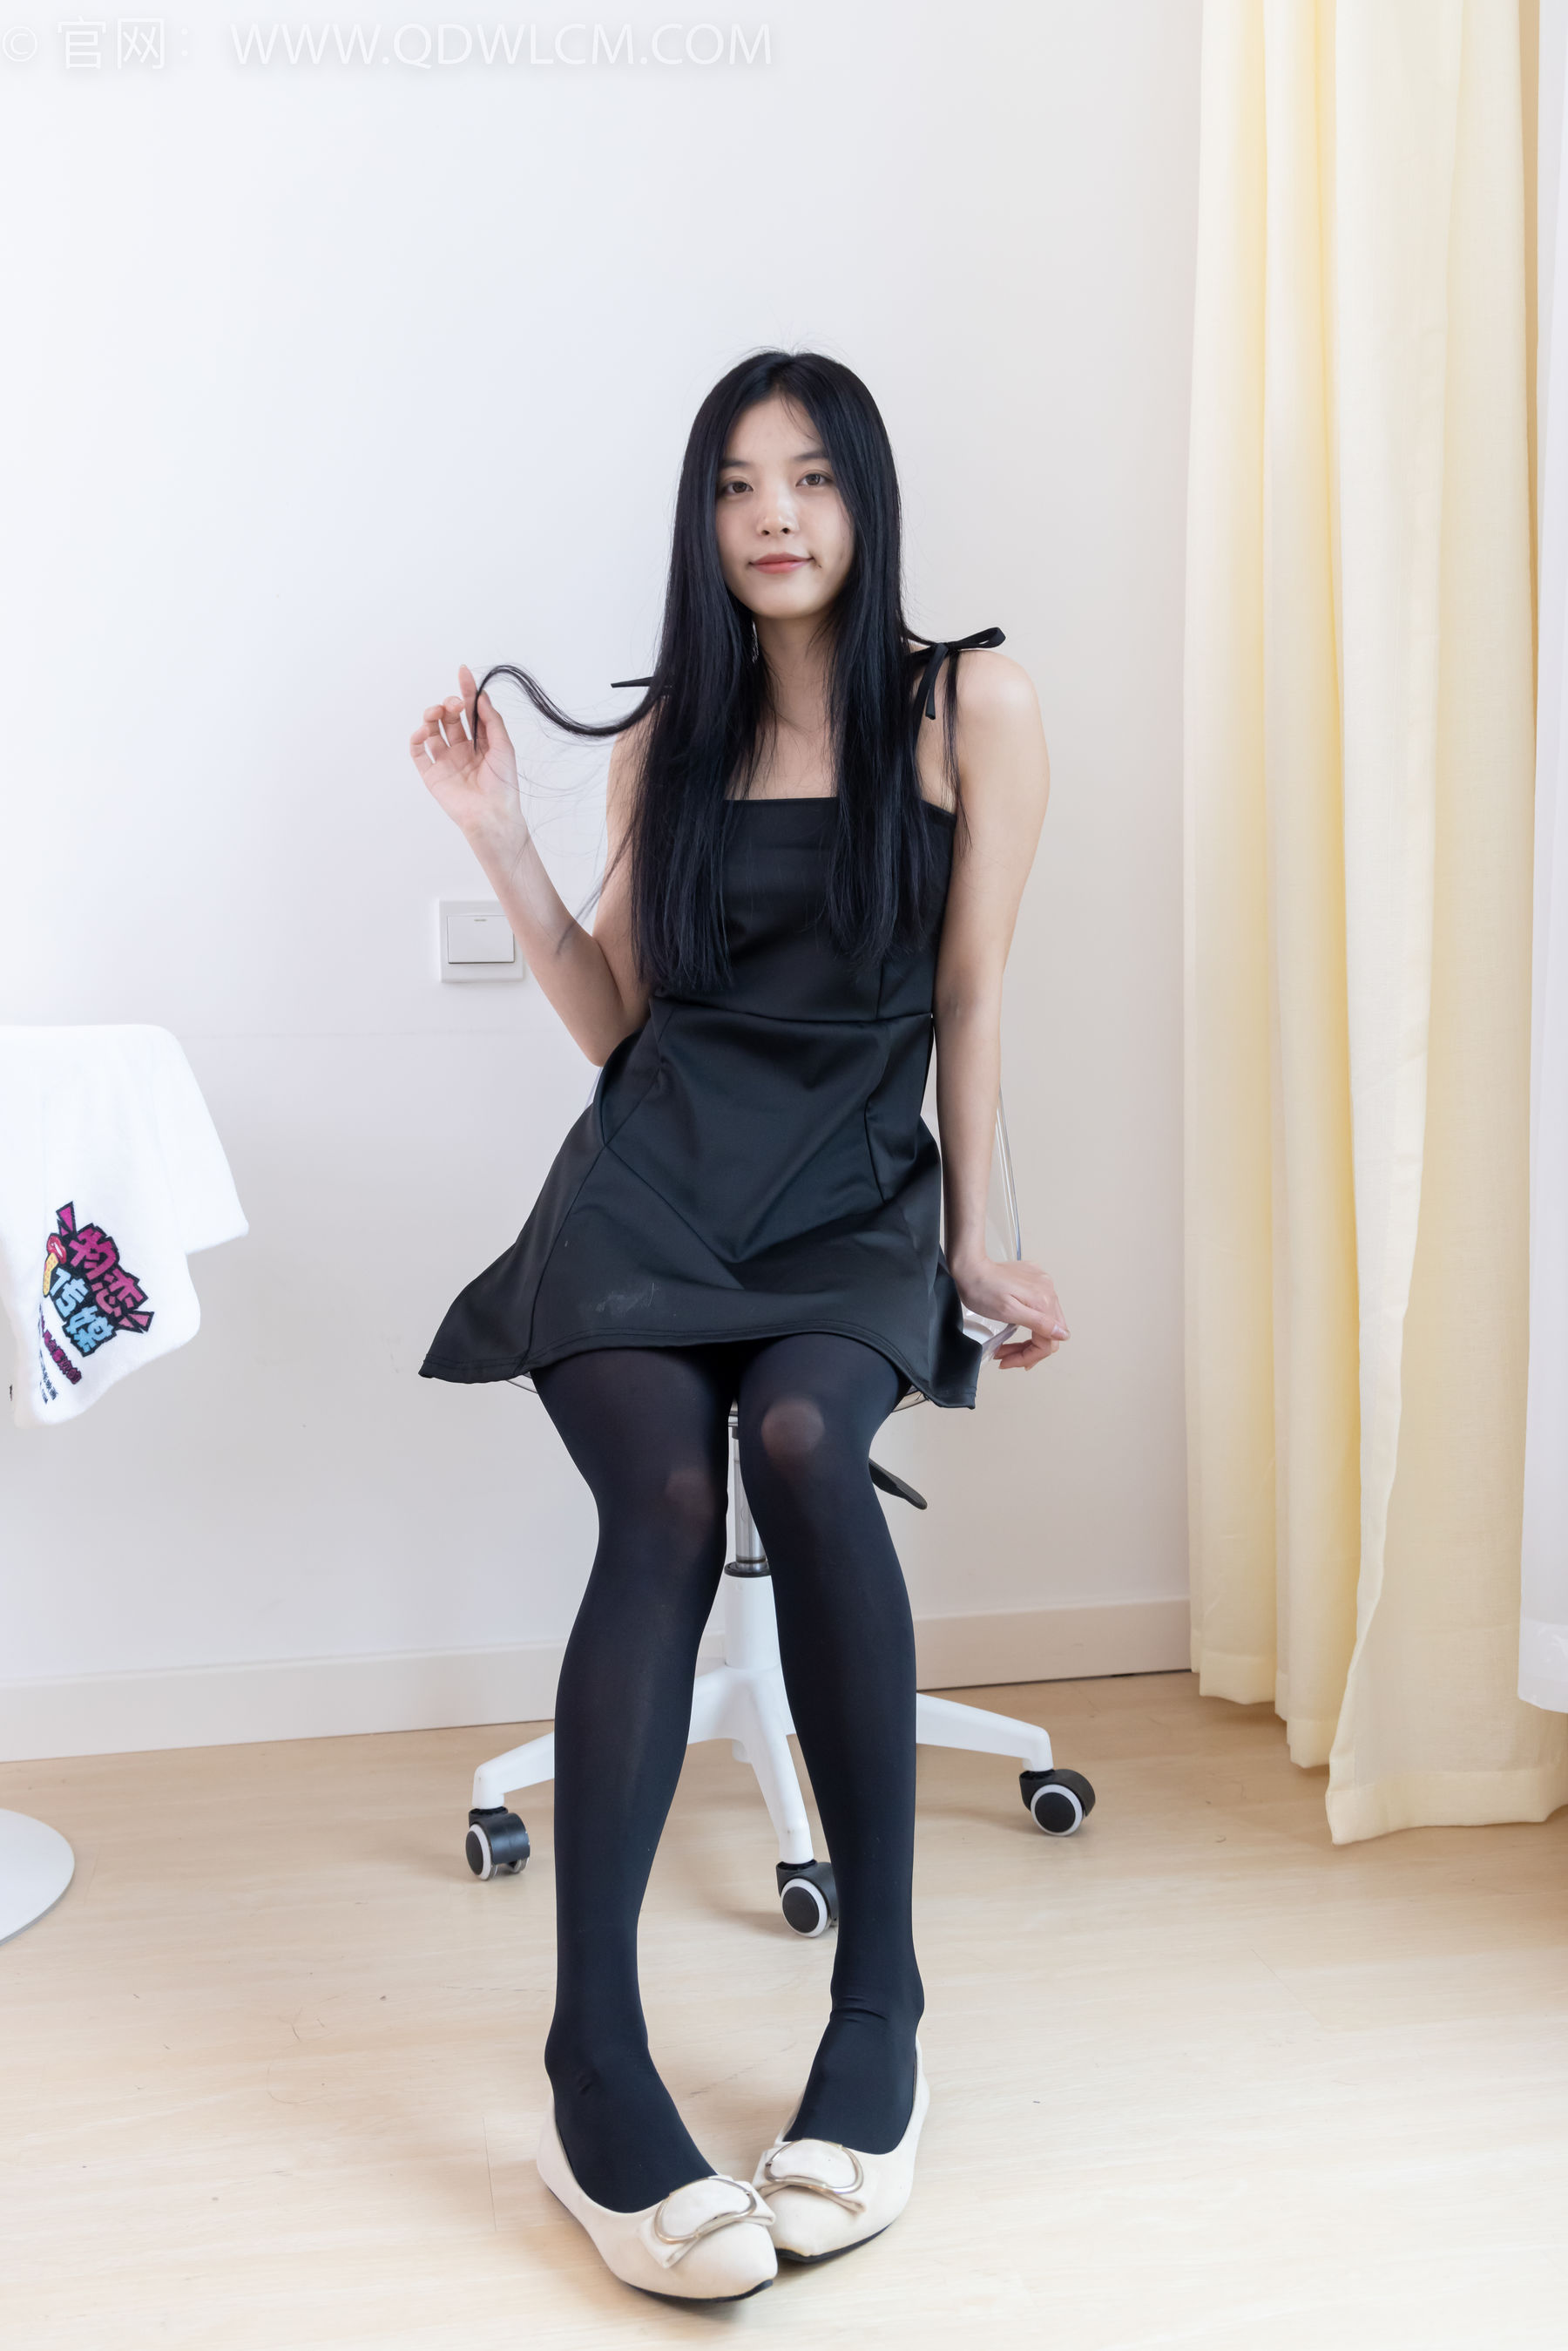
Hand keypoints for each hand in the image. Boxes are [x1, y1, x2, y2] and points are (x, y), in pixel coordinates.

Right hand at [408, 663, 522, 847]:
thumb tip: (480, 696)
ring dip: (432, 716)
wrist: (492, 814)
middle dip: (450, 704)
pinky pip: (417, 752)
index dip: (466, 690)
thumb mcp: (503, 746)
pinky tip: (423, 731)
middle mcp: (462, 749)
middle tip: (453, 704)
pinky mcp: (432, 774)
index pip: (470, 711)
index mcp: (480, 743)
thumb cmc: (503, 784)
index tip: (462, 671)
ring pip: (432, 730)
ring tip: (437, 713)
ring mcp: (445, 761)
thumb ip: (491, 720)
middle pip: (450, 718)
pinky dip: (416, 738)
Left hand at [951, 1253, 1068, 1368]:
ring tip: (1006, 1348)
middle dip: (1028, 1350)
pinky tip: (1012, 1325)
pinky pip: (1039, 1307)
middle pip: (1049, 1333)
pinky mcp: (1034, 1280)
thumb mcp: (1008, 1311)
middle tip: (1006, 1358)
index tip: (1008, 1362)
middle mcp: (1048, 1291)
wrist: (970, 1267)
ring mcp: (1042, 1284)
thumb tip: (1063, 1334)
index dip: (1029, 1357)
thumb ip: (1038, 1323)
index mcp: (1043, 1302)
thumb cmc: (982, 1290)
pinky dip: (1028, 1321)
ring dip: (1028, 1338)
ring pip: (1045, 1321)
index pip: (1048, 1342)